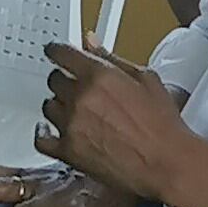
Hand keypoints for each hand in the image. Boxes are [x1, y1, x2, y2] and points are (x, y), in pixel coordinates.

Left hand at [35, 38, 190, 202]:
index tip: (56, 53)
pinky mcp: (68, 152)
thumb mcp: (146, 79)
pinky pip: (41, 139)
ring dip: (59, 106)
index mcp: (99, 75)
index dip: (57, 52)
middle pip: (54, 80)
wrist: (166, 163)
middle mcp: (81, 98)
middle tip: (77, 88)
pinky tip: (52, 131)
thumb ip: (113, 58)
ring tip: (76, 113)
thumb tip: (92, 43)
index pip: (62, 53)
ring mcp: (72, 125)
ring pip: (49, 106)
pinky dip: (45, 134)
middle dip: (65, 81)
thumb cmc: (162, 126)